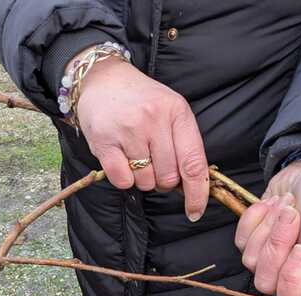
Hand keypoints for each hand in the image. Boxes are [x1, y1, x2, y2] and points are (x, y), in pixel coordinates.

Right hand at [74, 55, 208, 220]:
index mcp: (177, 112)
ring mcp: (128, 130)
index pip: (194, 163)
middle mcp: (154, 119)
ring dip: (142, 178)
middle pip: (168, 178)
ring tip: (135, 155)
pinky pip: (122, 181)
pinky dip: (124, 178)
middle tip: (154, 163)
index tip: (195, 212)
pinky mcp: (104, 141)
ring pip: (145, 182)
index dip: (197, 193)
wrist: (103, 79)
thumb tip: (192, 187)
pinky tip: (121, 159)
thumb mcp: (170, 111)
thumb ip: (184, 144)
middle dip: (163, 181)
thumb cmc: (142, 100)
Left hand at [235, 149, 300, 295]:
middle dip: (277, 247)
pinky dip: (255, 220)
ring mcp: (273, 260)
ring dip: (268, 229)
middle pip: (267, 284)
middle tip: (294, 218)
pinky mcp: (256, 242)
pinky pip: (241, 242)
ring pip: (251, 262)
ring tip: (289, 207)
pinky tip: (272, 205)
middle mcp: (297, 278)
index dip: (291, 281)